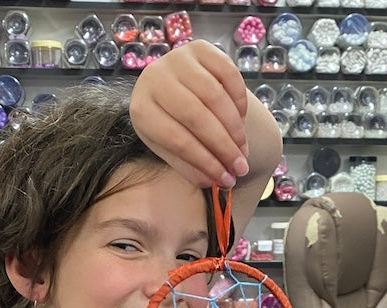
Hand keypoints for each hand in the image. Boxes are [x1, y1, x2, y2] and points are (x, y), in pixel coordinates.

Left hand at [130, 41, 250, 189]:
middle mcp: (155, 79)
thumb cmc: (169, 122)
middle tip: (241, 167)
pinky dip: (239, 100)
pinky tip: (242, 120)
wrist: (170, 86)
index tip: (225, 180)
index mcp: (142, 110)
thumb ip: (190, 166)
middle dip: (223, 146)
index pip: (177, 140)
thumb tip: (216, 181)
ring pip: (214, 96)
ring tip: (244, 149)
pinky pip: (228, 74)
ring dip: (235, 127)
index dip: (205, 162)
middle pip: (196, 117)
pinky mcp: (200, 47)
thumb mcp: (169, 148)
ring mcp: (177, 59)